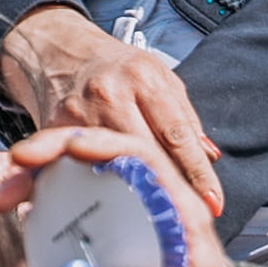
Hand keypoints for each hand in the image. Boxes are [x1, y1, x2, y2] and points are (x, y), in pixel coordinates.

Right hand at [0, 5, 225, 234]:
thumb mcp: (158, 77)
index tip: (212, 201)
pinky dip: (99, 187)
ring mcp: (80, 114)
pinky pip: (81, 168)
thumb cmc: (116, 66)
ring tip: (156, 216)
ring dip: (137, 193)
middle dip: (170, 187)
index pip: (177, 134)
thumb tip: (209, 156)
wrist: (58, 51)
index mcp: (144, 78)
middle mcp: (111, 95)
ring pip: (114, 166)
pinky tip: (112, 205)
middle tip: (188, 215)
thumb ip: (184, 116)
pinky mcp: (55, 131)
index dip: (198, 172)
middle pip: (147, 154)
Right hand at [0, 122, 253, 266]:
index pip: (140, 154)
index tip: (70, 145)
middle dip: (50, 155)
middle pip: (93, 162)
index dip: (104, 143)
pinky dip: (35, 250)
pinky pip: (60, 236)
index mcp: (174, 205)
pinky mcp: (97, 244)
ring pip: (68, 191)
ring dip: (29, 192)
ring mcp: (115, 221)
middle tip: (15, 163)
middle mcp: (141, 203)